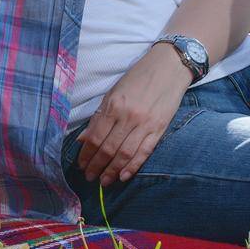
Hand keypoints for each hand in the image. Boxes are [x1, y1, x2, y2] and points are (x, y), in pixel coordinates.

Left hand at [76, 44, 193, 185]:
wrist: (168, 67)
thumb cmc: (138, 78)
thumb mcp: (113, 92)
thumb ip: (99, 116)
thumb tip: (84, 139)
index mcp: (114, 105)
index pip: (96, 137)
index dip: (86, 154)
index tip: (81, 165)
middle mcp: (128, 116)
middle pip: (108, 148)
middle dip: (97, 166)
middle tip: (89, 177)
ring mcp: (145, 124)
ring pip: (125, 154)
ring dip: (112, 170)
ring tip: (104, 181)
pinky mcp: (160, 129)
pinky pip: (144, 152)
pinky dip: (133, 166)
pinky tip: (123, 176)